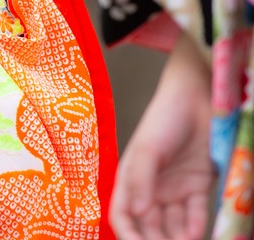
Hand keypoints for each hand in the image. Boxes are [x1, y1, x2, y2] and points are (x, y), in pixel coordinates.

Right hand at [111, 33, 213, 239]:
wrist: (198, 98)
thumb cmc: (164, 119)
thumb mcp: (147, 149)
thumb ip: (140, 181)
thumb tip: (136, 212)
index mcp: (130, 178)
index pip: (123, 214)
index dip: (127, 233)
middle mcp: (151, 187)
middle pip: (149, 224)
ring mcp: (176, 188)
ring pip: (173, 223)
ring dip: (176, 238)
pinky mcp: (200, 185)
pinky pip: (196, 213)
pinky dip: (195, 226)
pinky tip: (194, 235)